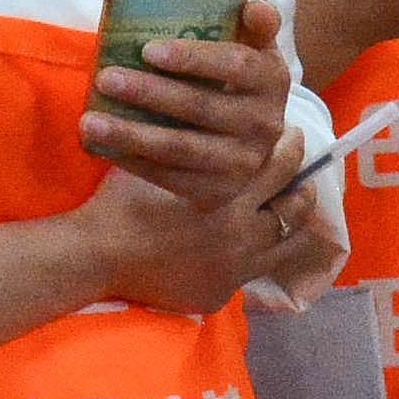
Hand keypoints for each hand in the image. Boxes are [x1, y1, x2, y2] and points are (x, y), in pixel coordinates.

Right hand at [82, 143, 331, 313]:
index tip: (291, 135)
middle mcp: (242, 234)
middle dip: (300, 185)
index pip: (279, 167)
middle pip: (292, 207)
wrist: (96, 254)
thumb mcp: (158, 154)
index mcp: (230, 195)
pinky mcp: (219, 292)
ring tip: (288, 207)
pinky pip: (254, 273)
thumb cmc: (122, 199)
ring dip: (288, 223)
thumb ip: (193, 138)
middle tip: (302, 171)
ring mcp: (234, 269)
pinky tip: (253, 243)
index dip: (288, 147)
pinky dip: (258, 255)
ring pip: (283, 244)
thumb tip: (215, 105)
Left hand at [89, 0, 301, 222]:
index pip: (236, 65)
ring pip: (180, 148)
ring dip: (130, 134)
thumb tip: (251, 6)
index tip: (148, 49)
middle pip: (201, 107)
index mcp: (273, 80)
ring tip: (89, 121)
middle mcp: (264, 125)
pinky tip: (101, 146)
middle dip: (150, 92)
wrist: (248, 144)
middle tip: (105, 78)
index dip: (193, 58)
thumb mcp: (252, 49)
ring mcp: (242, 164)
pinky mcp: (217, 192)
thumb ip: (255, 25)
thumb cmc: (236, 81)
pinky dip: (132, 161)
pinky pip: (168, 177)